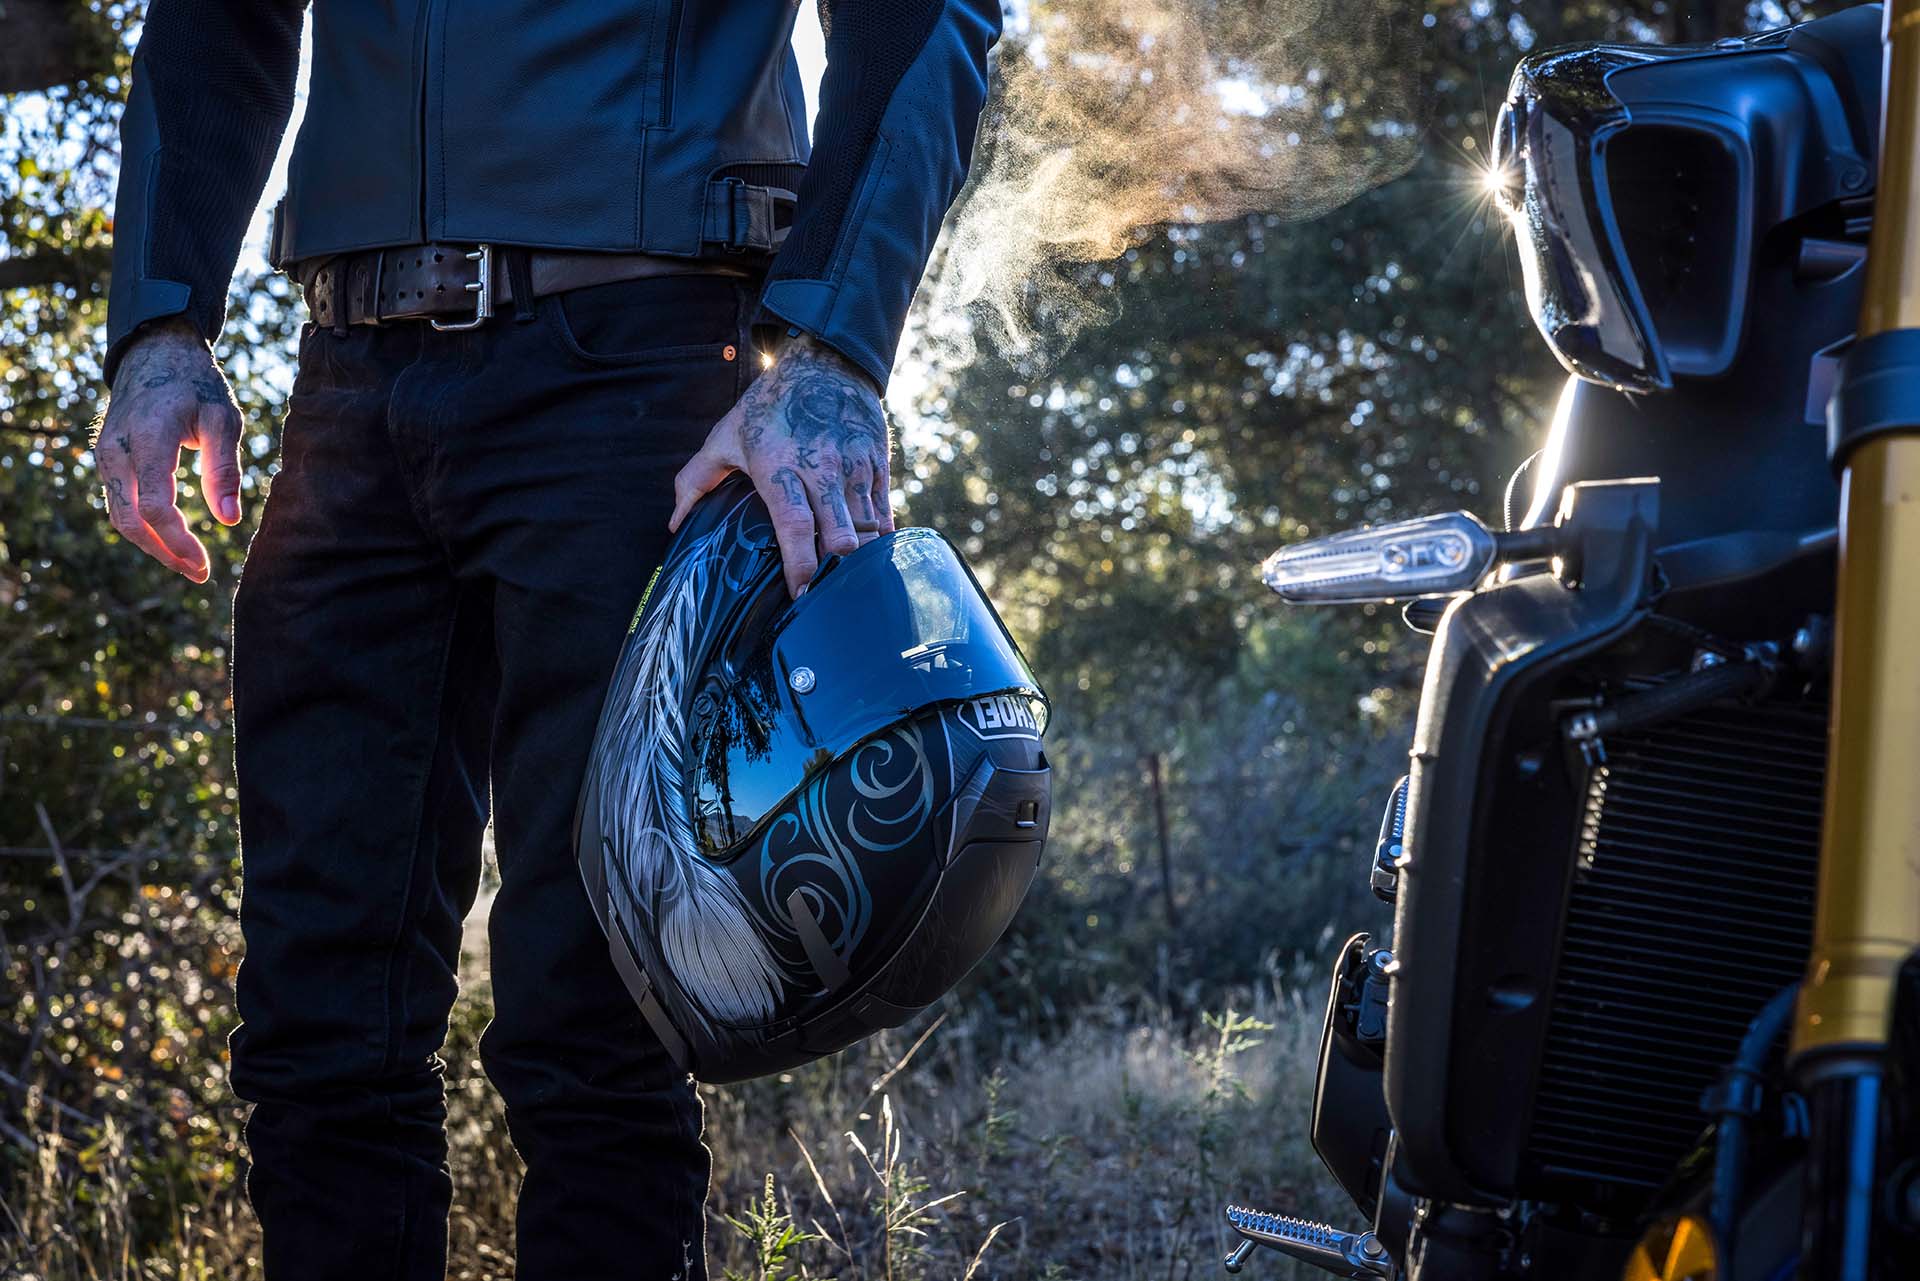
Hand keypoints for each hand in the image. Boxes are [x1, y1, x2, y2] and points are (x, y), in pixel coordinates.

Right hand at [94, 318, 243, 582]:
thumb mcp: (222, 418)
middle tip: (199, 574)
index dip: (179, 541)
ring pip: (120, 516)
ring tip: (189, 564)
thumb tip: (230, 520)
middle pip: (131, 520)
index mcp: (147, 438)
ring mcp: (105, 455)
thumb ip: (224, 467)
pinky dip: (143, 527)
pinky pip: (119, 504)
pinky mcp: (106, 460)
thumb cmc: (197, 385)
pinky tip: (172, 539)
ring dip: (153, 545)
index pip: (155, 506)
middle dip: (165, 552)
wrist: (155, 354)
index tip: (205, 565)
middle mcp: (116, 450)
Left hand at [671, 333, 892, 597]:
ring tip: (844, 577)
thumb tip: (676, 525)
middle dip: (836, 569)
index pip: (795, 527)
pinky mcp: (878, 464)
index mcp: (780, 466)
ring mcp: (855, 466)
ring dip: (858, 558)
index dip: (800, 566)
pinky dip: (877, 537)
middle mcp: (822, 468)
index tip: (800, 595)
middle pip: (842, 536)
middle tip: (824, 591)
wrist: (825, 363)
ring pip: (869, 530)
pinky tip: (864, 551)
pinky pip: (885, 514)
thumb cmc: (769, 405)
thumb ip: (696, 480)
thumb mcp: (725, 436)